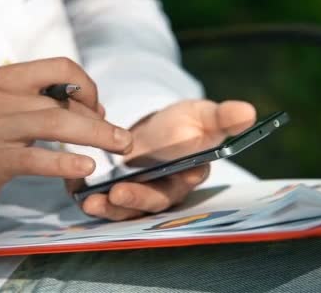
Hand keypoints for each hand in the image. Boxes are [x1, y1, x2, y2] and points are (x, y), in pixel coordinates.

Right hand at [0, 57, 132, 220]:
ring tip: (120, 147)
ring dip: (95, 135)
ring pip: (56, 124)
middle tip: (125, 138)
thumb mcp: (9, 105)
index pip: (61, 67)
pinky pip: (37, 158)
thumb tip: (96, 111)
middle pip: (64, 100)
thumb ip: (47, 101)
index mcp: (9, 77)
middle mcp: (2, 96)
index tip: (96, 110)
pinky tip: (87, 167)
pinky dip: (65, 162)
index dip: (87, 87)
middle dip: (101, 119)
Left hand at [72, 99, 255, 220]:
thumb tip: (249, 111)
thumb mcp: (202, 116)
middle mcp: (159, 192)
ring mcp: (133, 192)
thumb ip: (221, 118)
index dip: (159, 189)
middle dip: (129, 201)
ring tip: (88, 201)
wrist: (156, 128)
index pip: (175, 188)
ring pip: (120, 208)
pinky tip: (71, 186)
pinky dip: (83, 193)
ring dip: (105, 207)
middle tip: (112, 196)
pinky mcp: (109, 188)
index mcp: (184, 178)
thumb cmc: (184, 125)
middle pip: (146, 203)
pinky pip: (96, 196)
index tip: (135, 186)